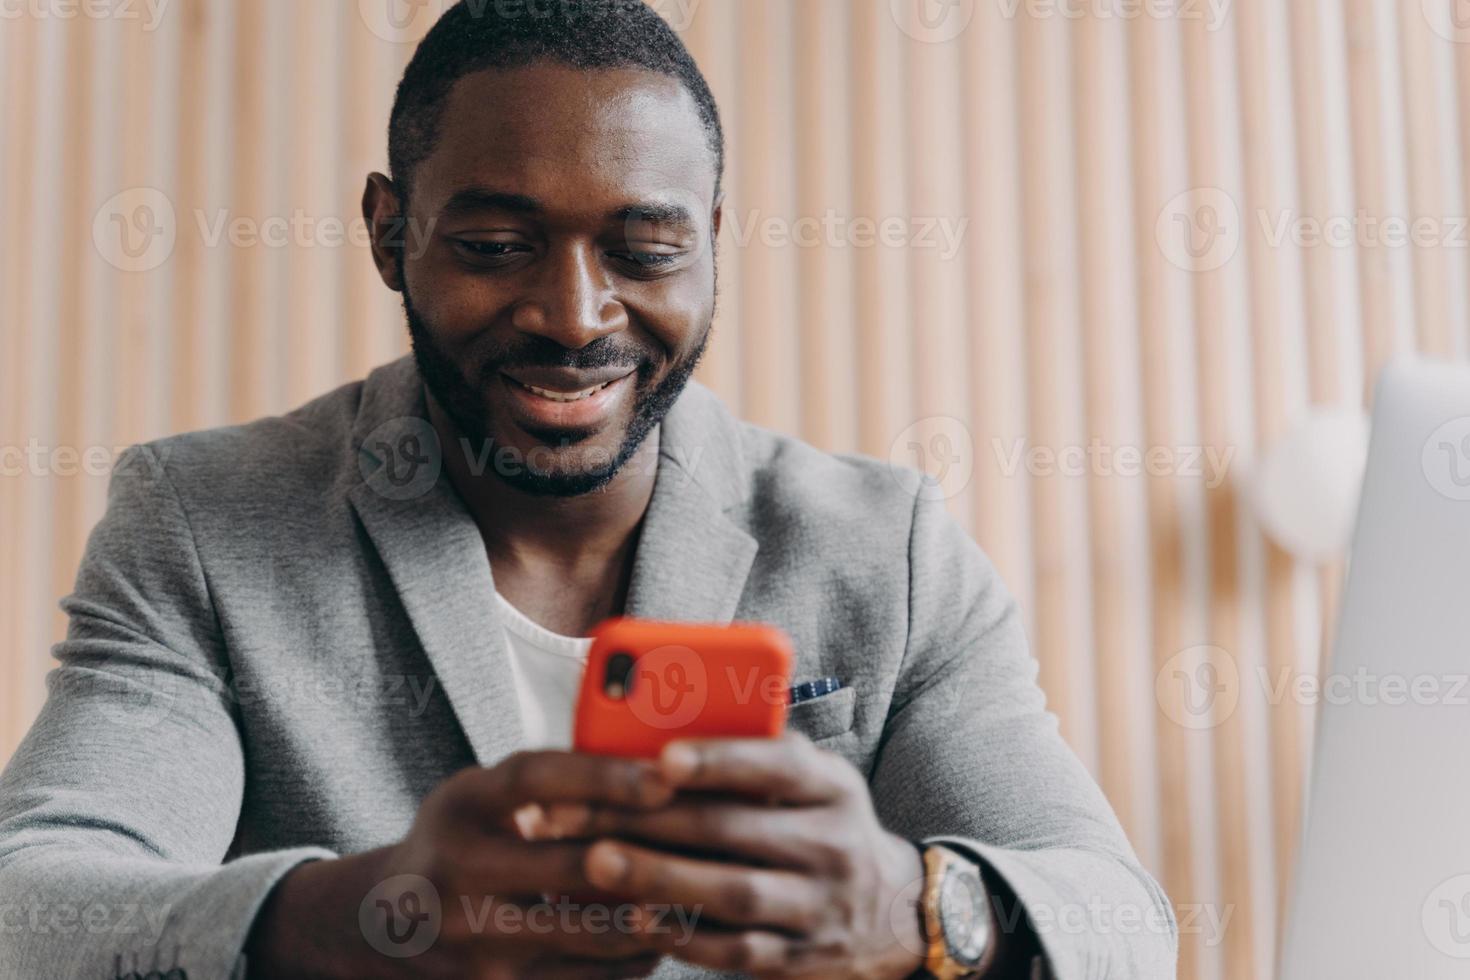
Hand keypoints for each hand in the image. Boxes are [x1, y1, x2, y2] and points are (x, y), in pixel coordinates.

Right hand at [246, 750, 677, 979]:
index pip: (536, 779)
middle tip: (711, 847)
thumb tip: (654, 760)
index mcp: (462, 804)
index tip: (666, 775)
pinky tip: (665, 936)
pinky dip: (633, 958)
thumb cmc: (461, 839)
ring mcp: (470, 940)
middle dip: (646, 859)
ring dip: (653, 916)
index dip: (603, 776)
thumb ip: (550, 782)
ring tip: (703, 894)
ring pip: (587, 933)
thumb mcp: (481, 795)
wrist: (383, 926)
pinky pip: (584, 979)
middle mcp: (457, 871)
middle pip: (568, 867)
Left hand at [537, 733, 929, 979]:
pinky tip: (635, 919)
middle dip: (653, 820)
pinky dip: (683, 936)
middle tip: (584, 813)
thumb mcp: (811, 780)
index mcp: (833, 786)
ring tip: (597, 862)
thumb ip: (756, 753)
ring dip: (659, 877)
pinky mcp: (800, 960)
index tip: (662, 758)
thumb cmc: (820, 824)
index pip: (779, 765)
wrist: (891, 912)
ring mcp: (820, 907)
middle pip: (735, 830)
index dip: (720, 759)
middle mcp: (834, 844)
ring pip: (733, 893)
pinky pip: (736, 951)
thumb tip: (664, 727)